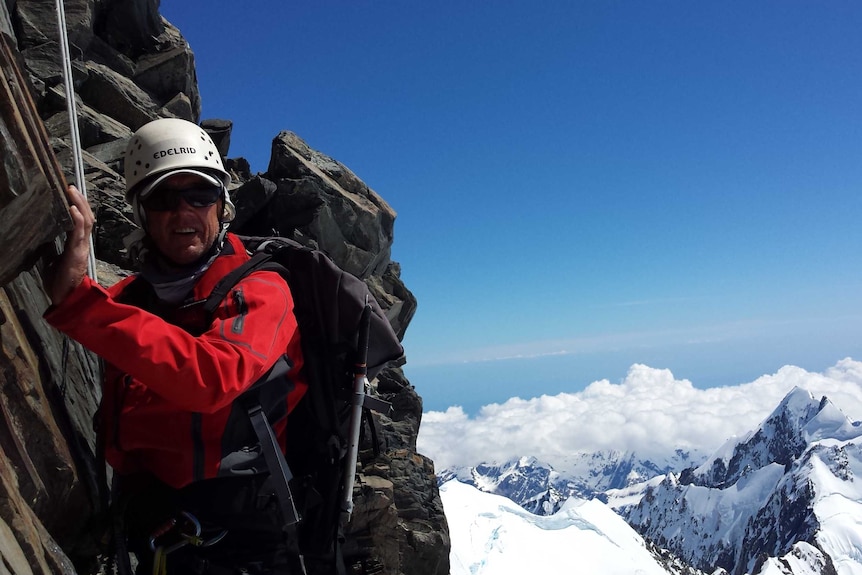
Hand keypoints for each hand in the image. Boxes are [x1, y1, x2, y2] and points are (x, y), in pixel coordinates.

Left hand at [48, 185, 94, 304]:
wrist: (66, 297)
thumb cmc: (59, 280)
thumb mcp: (51, 259)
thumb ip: (51, 246)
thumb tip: (42, 234)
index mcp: (76, 244)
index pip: (81, 221)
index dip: (78, 206)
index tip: (70, 193)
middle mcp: (82, 243)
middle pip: (87, 217)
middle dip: (80, 201)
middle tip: (71, 186)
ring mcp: (81, 247)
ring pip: (86, 220)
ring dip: (79, 204)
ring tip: (72, 190)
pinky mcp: (77, 252)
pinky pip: (79, 232)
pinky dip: (78, 219)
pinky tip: (72, 208)